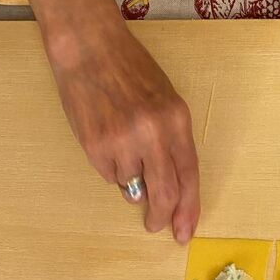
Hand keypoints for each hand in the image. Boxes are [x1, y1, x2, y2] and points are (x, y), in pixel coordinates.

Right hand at [50, 23, 199, 242]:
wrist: (90, 49)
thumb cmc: (130, 70)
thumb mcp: (164, 100)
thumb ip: (169, 140)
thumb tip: (164, 185)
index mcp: (176, 119)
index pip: (189, 174)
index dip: (189, 207)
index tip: (185, 229)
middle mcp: (153, 133)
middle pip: (164, 192)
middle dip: (161, 216)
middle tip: (155, 225)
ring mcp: (123, 142)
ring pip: (131, 185)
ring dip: (130, 179)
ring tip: (121, 145)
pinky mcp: (95, 147)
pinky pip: (108, 175)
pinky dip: (110, 167)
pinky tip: (105, 138)